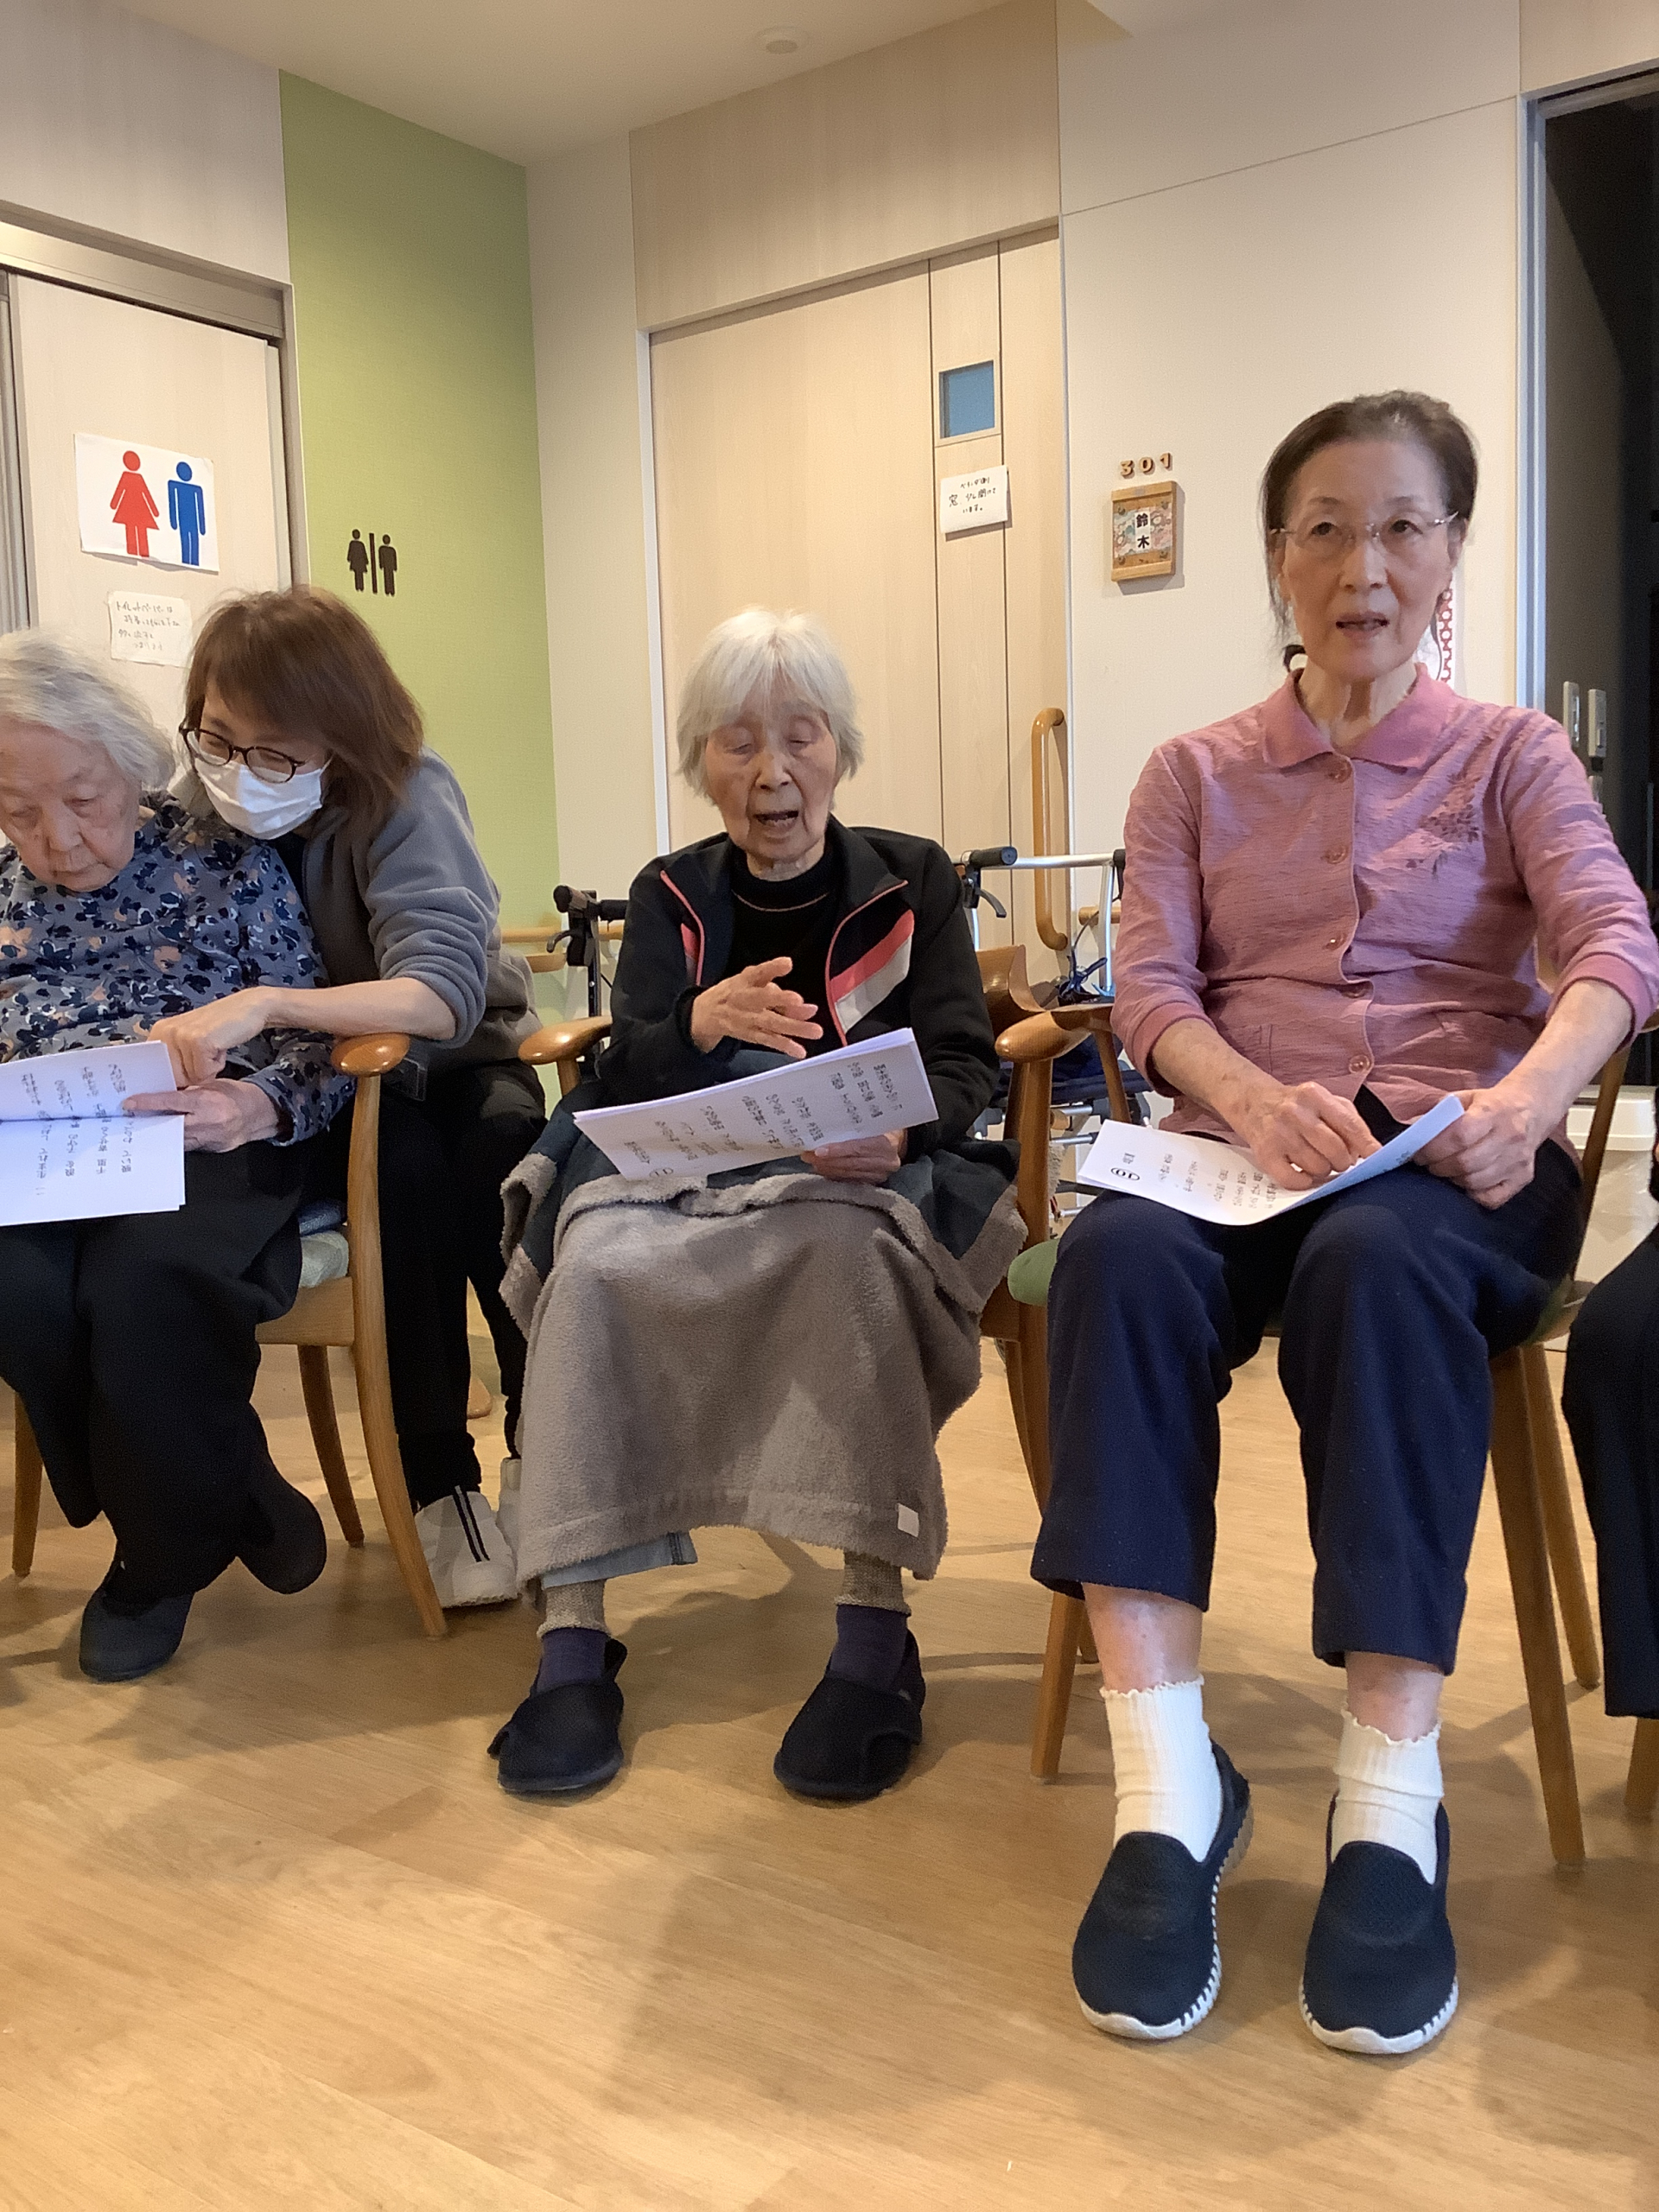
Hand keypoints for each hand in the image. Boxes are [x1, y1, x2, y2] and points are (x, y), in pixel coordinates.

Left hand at [124, 1078, 279, 1152]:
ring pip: (175, 1139)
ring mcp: (209, 1139)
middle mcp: (208, 1123)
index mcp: (208, 1102)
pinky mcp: (209, 1150)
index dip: (149, 1103)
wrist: (257, 1114)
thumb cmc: (234, 1096)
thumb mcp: (210, 1086)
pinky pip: (186, 1146)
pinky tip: (165, 1136)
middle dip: (149, 1122)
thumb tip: (161, 1094)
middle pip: (169, 1126)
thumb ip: (187, 1092)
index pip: (172, 1102)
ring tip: (144, 1127)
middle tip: (131, 1118)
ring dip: (159, 1133)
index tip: (130, 1104)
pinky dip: (174, 1141)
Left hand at [148, 989, 277, 1085]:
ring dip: (207, 1070)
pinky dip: (217, 1066)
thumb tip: (169, 1086)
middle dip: (191, 1077)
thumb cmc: (222, 1025)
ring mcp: (182, 1035)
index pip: (154, 1069)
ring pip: (191, 1077)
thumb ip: (176, 1057)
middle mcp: (167, 1032)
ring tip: (214, 1049)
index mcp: (160, 1031)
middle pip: (173, 1077)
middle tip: (204, 1058)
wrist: (249, 1006)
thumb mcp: (191, 1039)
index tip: (181, 1078)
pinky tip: (220, 1048)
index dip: (170, 1079)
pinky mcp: (199, 1041)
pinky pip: (205, 1073)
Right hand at [689, 957, 823, 1058]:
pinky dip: (784, 1046)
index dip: (771, 968)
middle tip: (799, 1001)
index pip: (757, 972)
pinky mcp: (749, 1035)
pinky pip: (768, 1040)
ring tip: (815, 1031)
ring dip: (793, 1027)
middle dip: (781, 1000)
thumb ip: (778, 991)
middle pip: (762, 999)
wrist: (707, 1012)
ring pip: (771, 1023)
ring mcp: (746, 1019)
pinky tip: (799, 1050)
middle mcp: (744, 999)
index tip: (787, 964)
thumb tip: (804, 1006)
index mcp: (744, 981)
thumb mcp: (752, 982)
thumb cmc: (736, 992)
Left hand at [803, 1129, 905, 1183]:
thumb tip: (825, 1123)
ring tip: (812, 1161)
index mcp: (887, 1143)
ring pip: (848, 1173)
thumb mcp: (873, 1119)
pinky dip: (834, 1175)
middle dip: (826, 1161)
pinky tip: (823, 1169)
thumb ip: (855, 1123)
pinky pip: (850, 1180)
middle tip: (807, 1155)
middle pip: (850, 1163)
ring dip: (827, 1168)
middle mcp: (887, 1162)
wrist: (898, 1140)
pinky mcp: (874, 1182)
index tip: (818, 1151)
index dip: (837, 1150)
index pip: (858, 1148)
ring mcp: (881, 1174)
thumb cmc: (883, 1126)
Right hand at [1230, 1078, 1378, 1190]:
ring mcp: (1278, 1134)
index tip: (1377, 1157)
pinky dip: (1303, 1181)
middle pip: (1334, 1149)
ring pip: (1317, 1166)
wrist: (1252, 1102)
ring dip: (1323, 1170)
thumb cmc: (1295, 1106)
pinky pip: (1292, 1179)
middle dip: (1344, 1161)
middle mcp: (1295, 1113)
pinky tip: (1303, 1172)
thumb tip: (1367, 1149)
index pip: (1348, 1124)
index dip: (1366, 1144)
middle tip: (1340, 1160)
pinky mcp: (1265, 1154)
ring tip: (1318, 1161)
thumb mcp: (1322, 1100)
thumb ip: (1348, 1120)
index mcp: (1314, 1095)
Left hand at [1418, 1082, 1542, 1208]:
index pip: (1460, 1135)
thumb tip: (1412, 1133)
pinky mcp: (1523, 1177)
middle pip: (1466, 1162)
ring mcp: (1518, 1160)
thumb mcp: (1465, 1098)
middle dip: (1439, 1166)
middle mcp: (1510, 1137)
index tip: (1417, 1153)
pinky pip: (1492, 1198)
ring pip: (1476, 1181)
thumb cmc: (1491, 1105)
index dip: (1433, 1148)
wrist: (1531, 1109)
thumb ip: (1439, 1115)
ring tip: (1446, 1170)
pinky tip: (1466, 1181)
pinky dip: (1473, 1194)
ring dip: (1453, 1179)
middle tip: (1429, 1164)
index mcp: (1493, 1112)